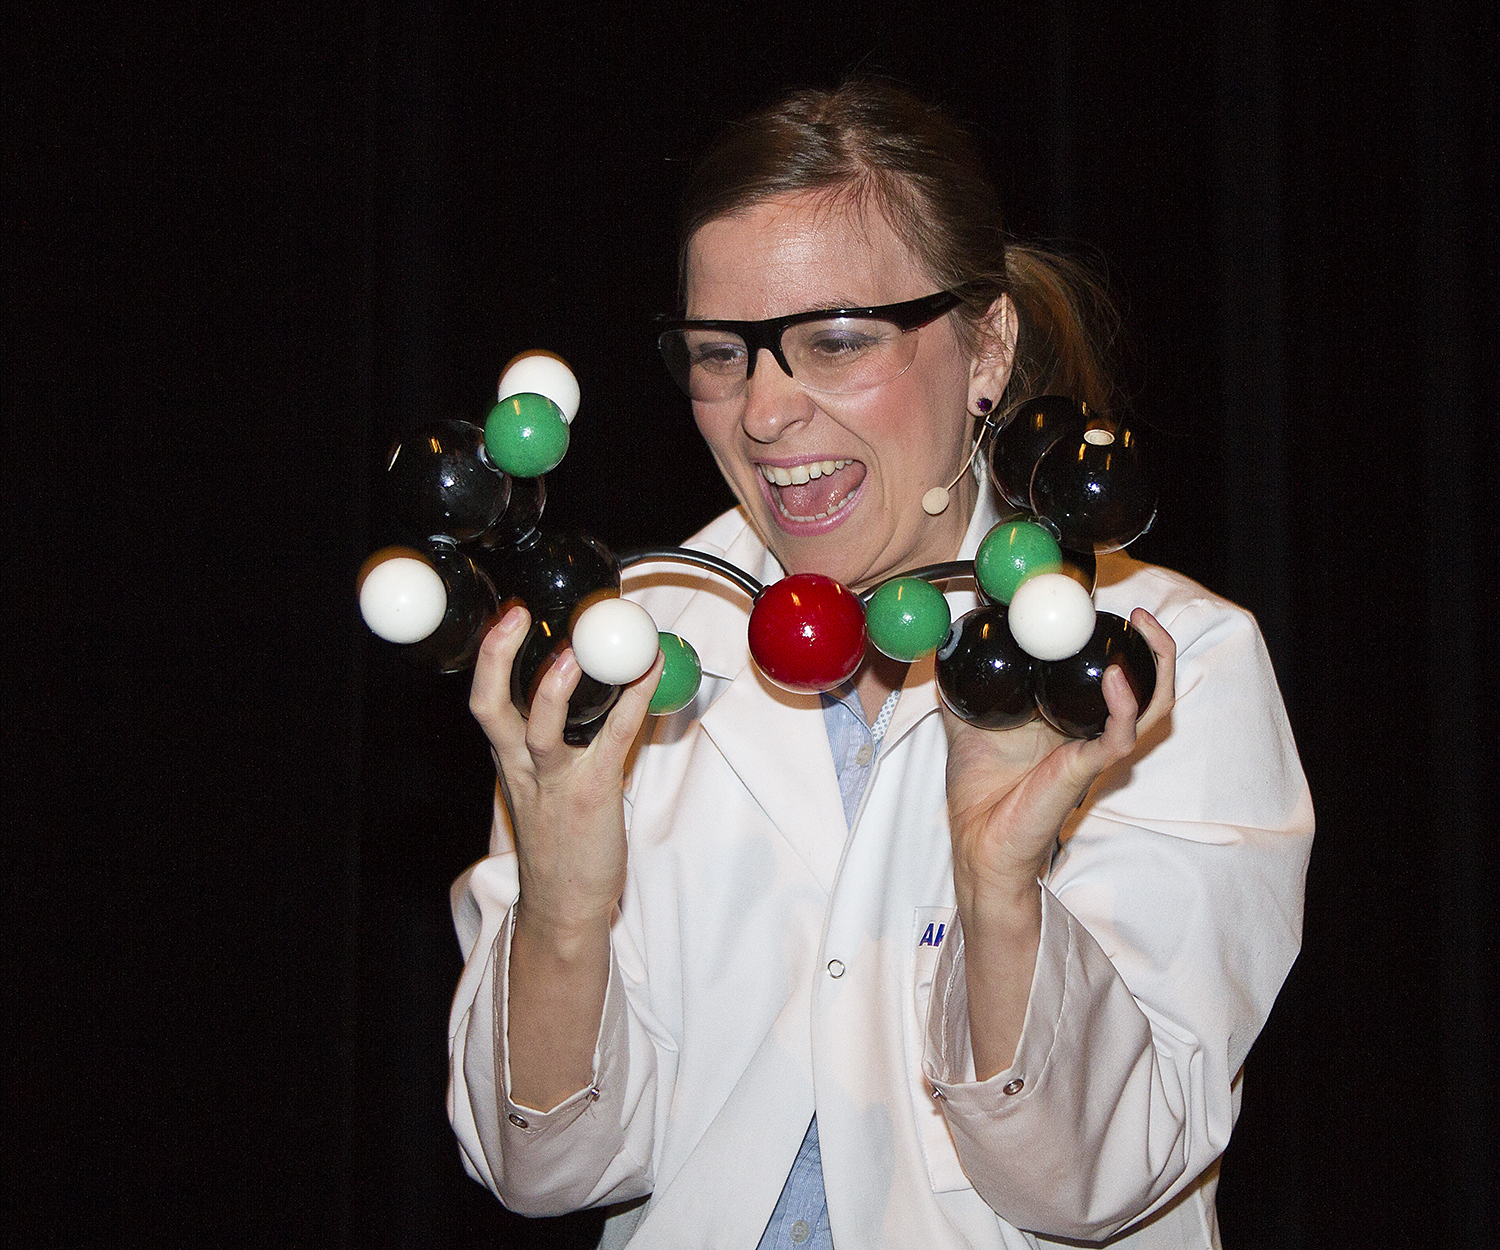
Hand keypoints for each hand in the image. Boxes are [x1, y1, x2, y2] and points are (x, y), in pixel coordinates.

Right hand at [469, 605, 661, 937]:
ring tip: (578, 647)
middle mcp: (522, 766)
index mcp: (507, 759)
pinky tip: (649, 669)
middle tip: (514, 615)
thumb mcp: (541, 787)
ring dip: (557, 684)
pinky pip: (612, 737)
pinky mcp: (593, 793)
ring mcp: (555, 781)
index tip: (506, 618)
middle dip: (497, 658)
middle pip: (490, 706)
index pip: (485, 701)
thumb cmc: (557, 845)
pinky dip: (631, 698)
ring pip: (541, 726)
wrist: (563, 907)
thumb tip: (590, 695)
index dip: (489, 658)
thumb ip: (553, 744)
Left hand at [942, 609, 1174, 1077]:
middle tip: (1141, 616)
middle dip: (1156, 647)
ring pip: (1150, 710)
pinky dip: (1122, 706)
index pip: (1116, 676)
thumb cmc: (979, 788)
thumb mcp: (966, 720)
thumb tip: (944, 645)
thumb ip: (960, 685)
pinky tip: (1114, 679)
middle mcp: (1092, 733)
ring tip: (1145, 633)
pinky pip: (1115, 737)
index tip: (1108, 609)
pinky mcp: (1084, 771)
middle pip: (1148, 687)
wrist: (975, 839)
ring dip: (1155, 667)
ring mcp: (1094, 752)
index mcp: (1072, 718)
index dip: (1122, 643)